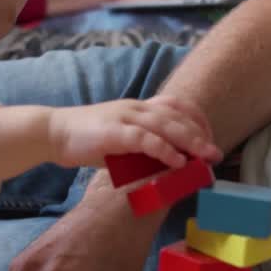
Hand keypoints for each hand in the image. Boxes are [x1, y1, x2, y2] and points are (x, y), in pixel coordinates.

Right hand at [47, 95, 221, 169]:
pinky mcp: (114, 132)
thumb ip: (144, 147)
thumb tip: (168, 165)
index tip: (209, 138)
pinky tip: (177, 162)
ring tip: (205, 157)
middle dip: (200, 135)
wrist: (55, 133)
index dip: (196, 120)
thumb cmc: (89, 140)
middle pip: (177, 116)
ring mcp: (125, 117)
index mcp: (139, 107)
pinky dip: (164, 149)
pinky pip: (145, 139)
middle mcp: (136, 108)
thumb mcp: (122, 140)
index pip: (176, 105)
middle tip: (216, 154)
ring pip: (165, 125)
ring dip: (189, 141)